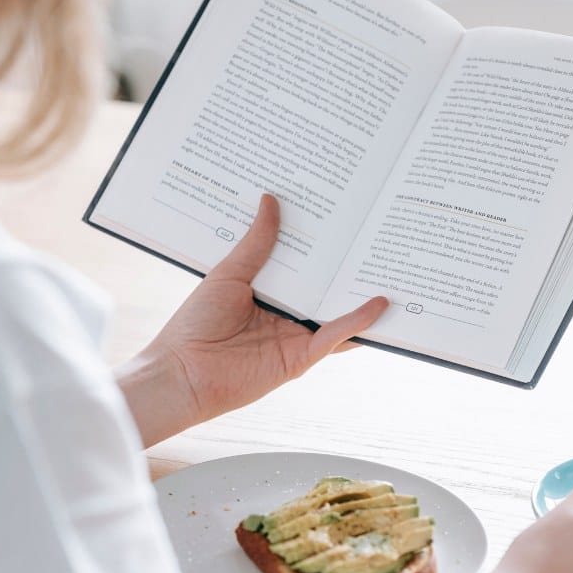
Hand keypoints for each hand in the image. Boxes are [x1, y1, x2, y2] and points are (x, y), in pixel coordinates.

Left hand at [117, 195, 387, 446]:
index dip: (321, 243)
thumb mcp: (229, 273)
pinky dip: (356, 322)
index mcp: (267, 290)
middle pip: (324, 285)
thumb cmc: (195, 324)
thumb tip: (271, 200)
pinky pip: (334, 337)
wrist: (182, 372)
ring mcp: (295, 335)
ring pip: (337, 311)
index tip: (342, 214)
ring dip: (362, 295)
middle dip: (349, 264)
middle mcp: (285, 312)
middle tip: (376, 234)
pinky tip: (378, 304)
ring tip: (391, 268)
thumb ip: (256, 242)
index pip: (303, 263)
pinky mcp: (301, 357)